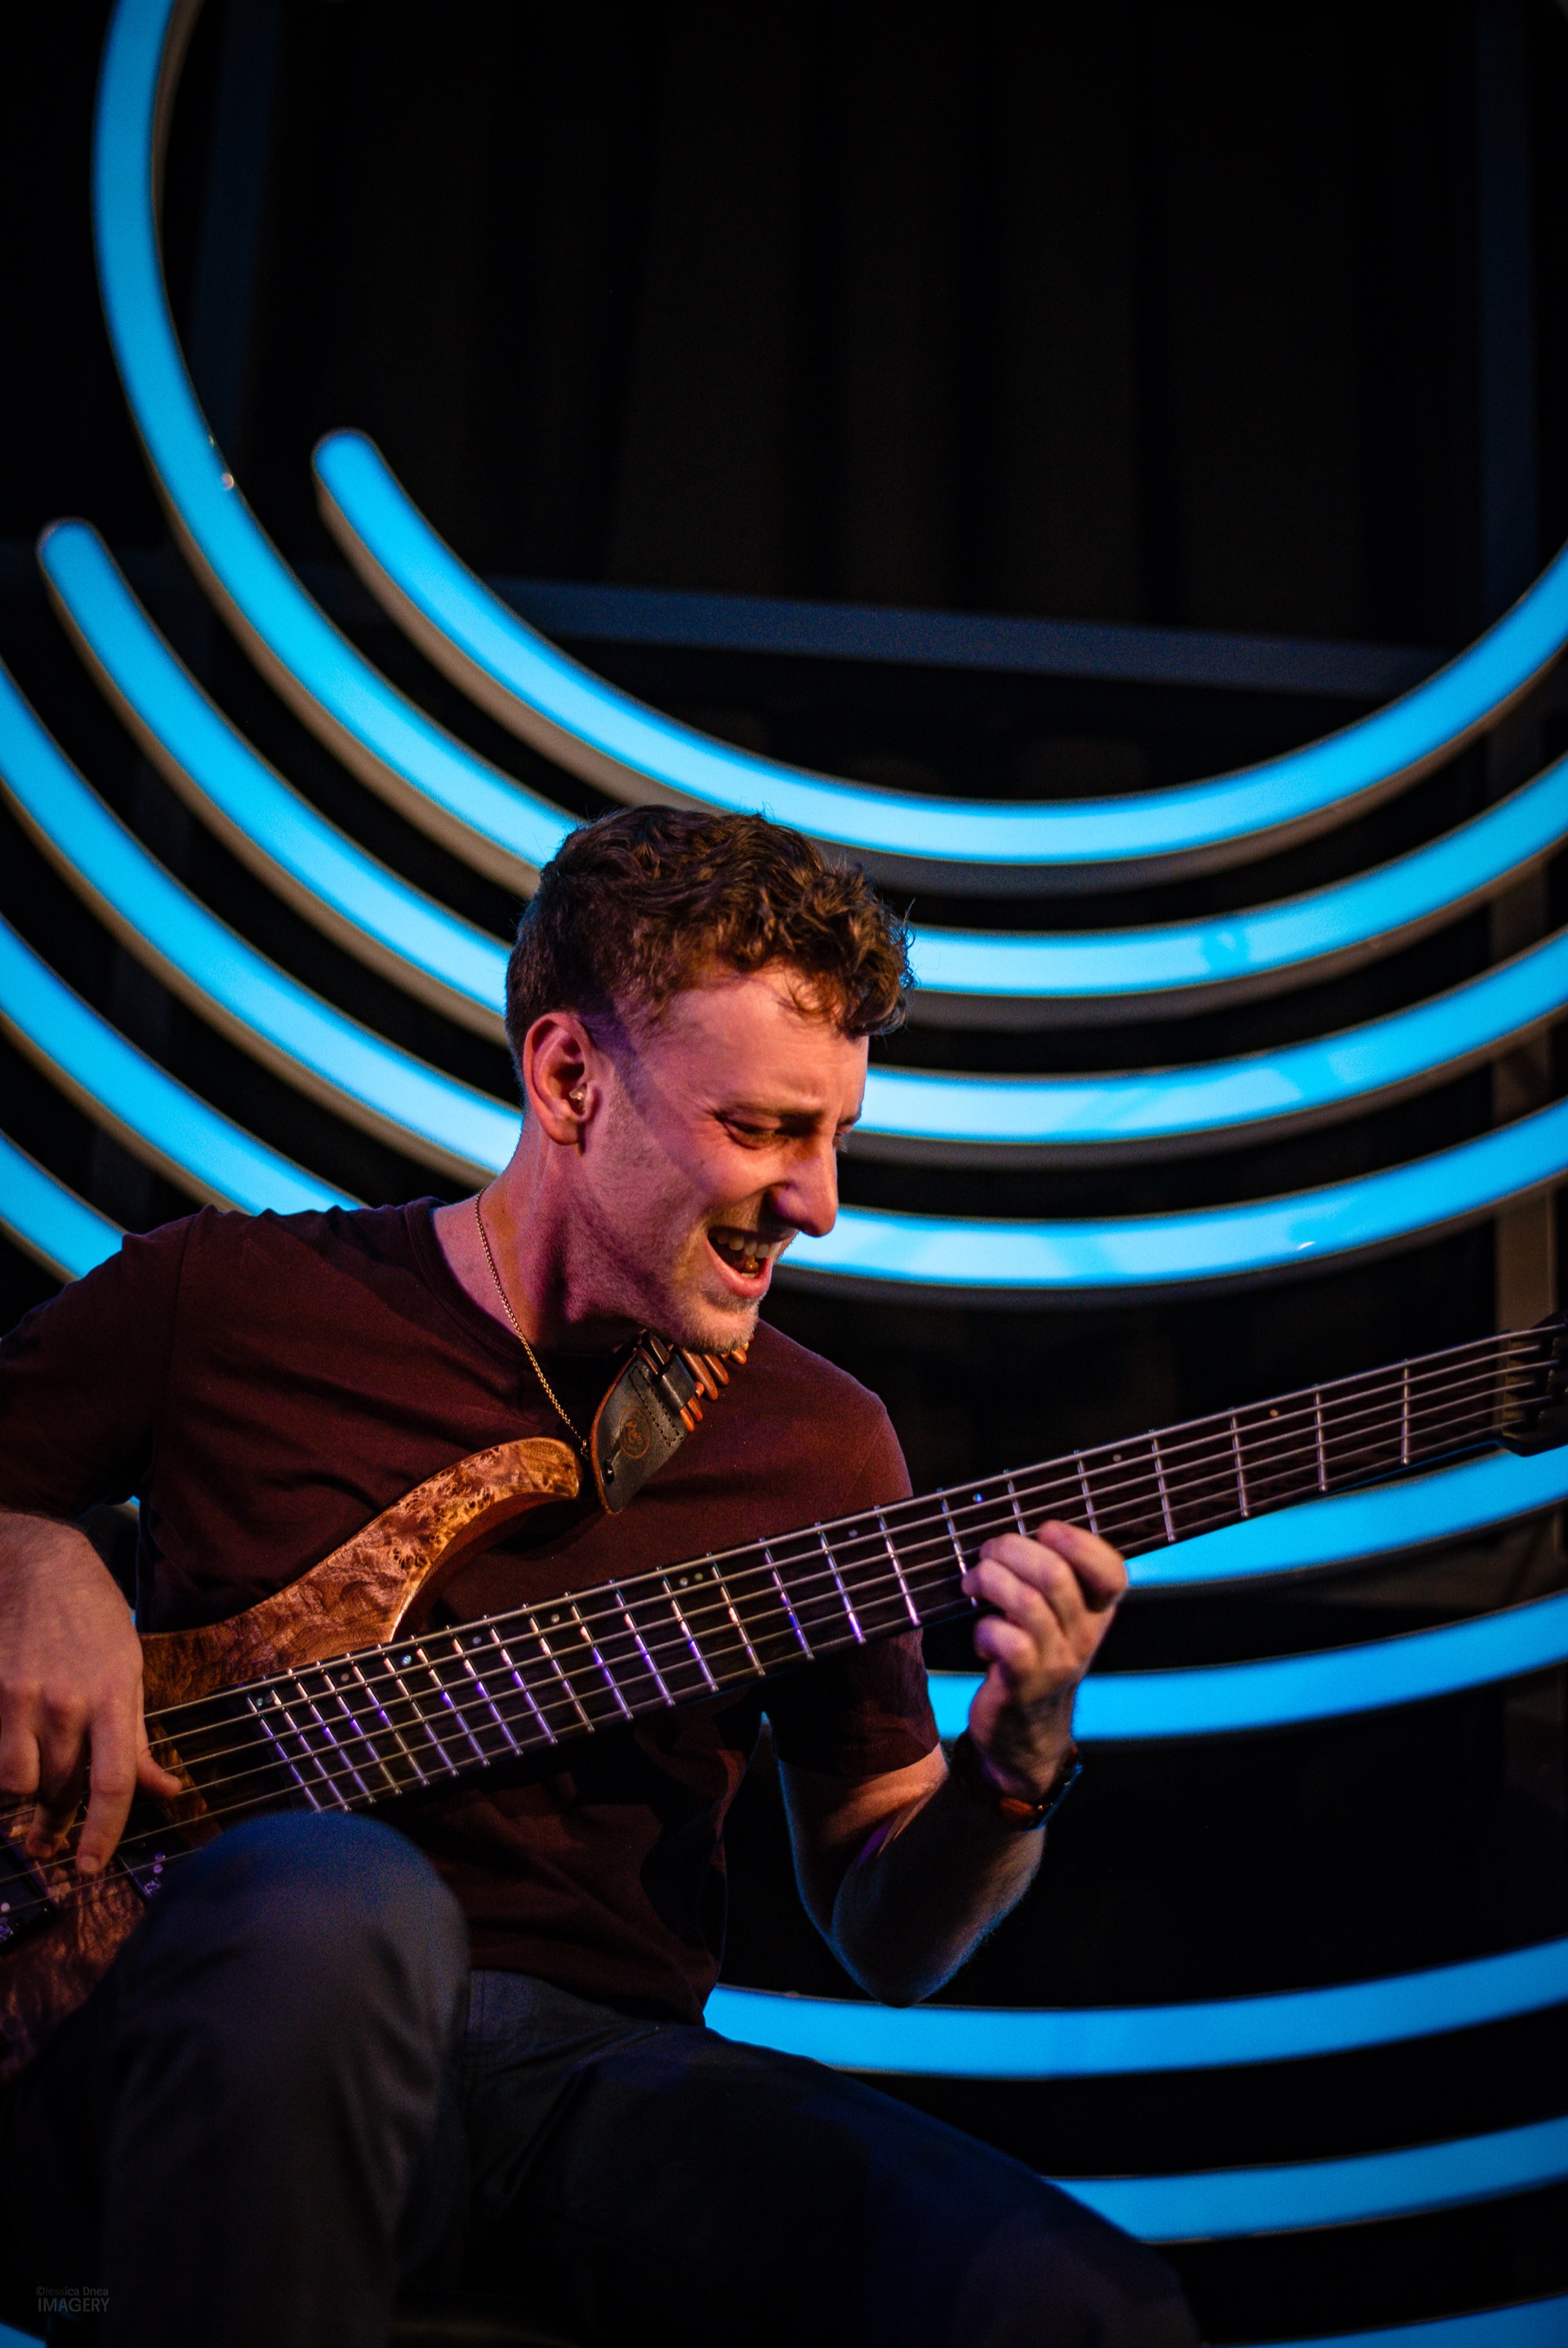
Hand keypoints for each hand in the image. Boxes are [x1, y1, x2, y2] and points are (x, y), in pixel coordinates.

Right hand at [0, 1514, 180, 1874]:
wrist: (37, 1563)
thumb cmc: (90, 1618)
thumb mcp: (126, 1668)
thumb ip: (138, 1737)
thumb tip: (166, 1791)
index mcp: (113, 1695)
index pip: (113, 1783)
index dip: (103, 1834)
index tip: (91, 1867)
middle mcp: (67, 1701)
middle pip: (62, 1790)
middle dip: (58, 1818)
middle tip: (51, 1830)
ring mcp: (22, 1696)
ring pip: (19, 1783)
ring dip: (25, 1795)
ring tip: (31, 1781)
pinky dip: (1, 1768)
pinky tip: (11, 1751)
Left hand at [959, 1521, 1126, 1799]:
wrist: (1025, 1734)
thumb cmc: (1032, 1656)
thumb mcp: (1055, 1619)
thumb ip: (1049, 1576)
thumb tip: (1012, 1527)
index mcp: (1098, 1612)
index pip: (1112, 1571)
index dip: (1080, 1542)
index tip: (1045, 1531)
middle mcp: (1085, 1636)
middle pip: (1055, 1575)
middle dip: (1010, 1550)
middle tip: (987, 1553)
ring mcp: (1057, 1661)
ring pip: (1026, 1602)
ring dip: (989, 1581)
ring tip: (973, 1583)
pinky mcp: (1024, 1683)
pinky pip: (1005, 1640)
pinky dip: (983, 1629)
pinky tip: (981, 1636)